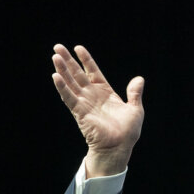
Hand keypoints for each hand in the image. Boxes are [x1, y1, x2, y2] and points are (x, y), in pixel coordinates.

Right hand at [51, 44, 144, 176]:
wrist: (119, 147)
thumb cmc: (127, 131)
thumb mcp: (135, 109)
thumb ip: (134, 93)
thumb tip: (139, 79)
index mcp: (105, 92)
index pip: (93, 72)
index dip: (86, 60)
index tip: (78, 47)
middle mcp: (92, 95)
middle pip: (78, 74)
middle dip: (68, 61)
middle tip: (57, 47)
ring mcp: (84, 103)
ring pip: (70, 83)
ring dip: (62, 70)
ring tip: (55, 56)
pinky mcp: (79, 112)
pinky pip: (69, 97)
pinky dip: (62, 87)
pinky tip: (55, 76)